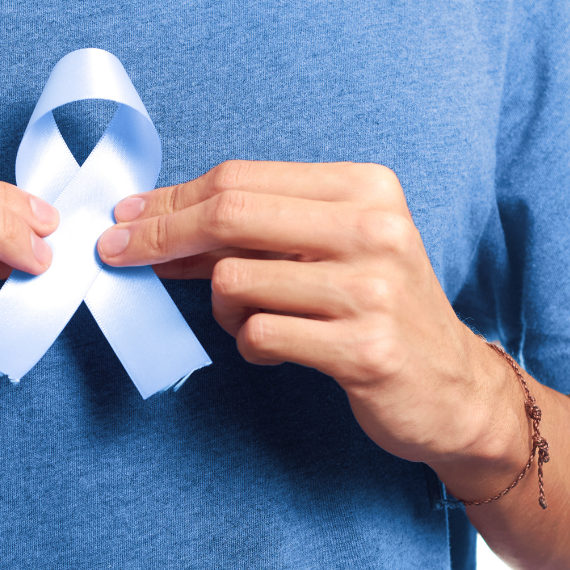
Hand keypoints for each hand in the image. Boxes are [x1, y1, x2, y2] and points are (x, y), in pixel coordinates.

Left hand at [97, 160, 525, 479]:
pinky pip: (261, 335)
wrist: (454, 389)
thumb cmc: (378, 311)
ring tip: (253, 321)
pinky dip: (251, 345)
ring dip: (222, 308)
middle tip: (116, 255)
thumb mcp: (332, 249)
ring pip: (235, 280)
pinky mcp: (364, 349)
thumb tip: (156, 226)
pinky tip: (276, 349)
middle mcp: (373, 229)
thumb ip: (259, 231)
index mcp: (364, 188)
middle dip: (159, 236)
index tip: (125, 219)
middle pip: (229, 215)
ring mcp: (372, 290)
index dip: (171, 200)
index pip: (240, 179)